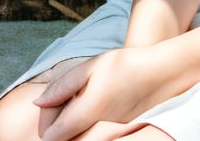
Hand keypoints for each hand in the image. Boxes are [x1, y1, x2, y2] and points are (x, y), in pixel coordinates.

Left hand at [33, 47, 179, 140]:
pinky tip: (96, 107)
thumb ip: (62, 86)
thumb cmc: (125, 66)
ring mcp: (107, 136)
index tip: (53, 102)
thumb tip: (38, 103)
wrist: (161, 74)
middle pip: (62, 140)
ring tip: (81, 102)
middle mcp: (94, 132)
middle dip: (57, 124)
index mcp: (84, 114)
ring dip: (72, 126)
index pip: (49, 136)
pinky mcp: (117, 136)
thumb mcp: (92, 66)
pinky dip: (87, 127)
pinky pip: (93, 137)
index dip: (46, 121)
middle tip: (66, 100)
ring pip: (78, 140)